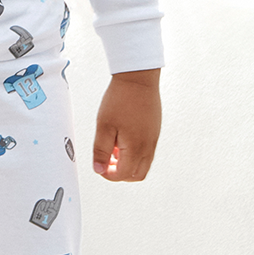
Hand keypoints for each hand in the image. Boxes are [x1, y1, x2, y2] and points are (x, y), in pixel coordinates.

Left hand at [92, 67, 160, 181]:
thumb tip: (99, 169)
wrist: (138, 78)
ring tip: (112, 148)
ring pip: (143, 164)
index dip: (109, 175)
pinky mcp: (154, 131)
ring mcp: (153, 139)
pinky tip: (121, 138)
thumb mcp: (103, 125)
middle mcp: (148, 146)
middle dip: (120, 174)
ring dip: (127, 163)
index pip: (124, 175)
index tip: (99, 166)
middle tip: (106, 161)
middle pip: (137, 175)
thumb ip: (100, 150)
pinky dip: (134, 153)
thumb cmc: (120, 99)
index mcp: (136, 147)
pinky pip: (146, 151)